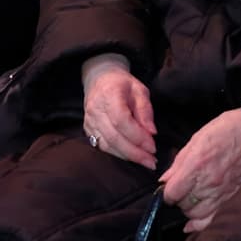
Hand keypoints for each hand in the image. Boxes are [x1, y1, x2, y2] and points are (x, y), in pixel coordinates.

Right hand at [81, 54, 157, 168]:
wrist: (100, 79)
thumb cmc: (122, 84)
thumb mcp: (139, 90)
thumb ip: (145, 110)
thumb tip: (151, 132)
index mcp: (109, 94)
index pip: (121, 120)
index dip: (138, 136)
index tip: (153, 146)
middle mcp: (95, 109)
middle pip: (113, 137)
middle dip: (135, 152)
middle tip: (152, 161)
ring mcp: (89, 120)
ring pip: (107, 145)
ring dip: (127, 156)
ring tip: (145, 161)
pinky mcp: (87, 129)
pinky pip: (102, 146)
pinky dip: (117, 154)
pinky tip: (130, 157)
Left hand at [161, 99, 240, 231]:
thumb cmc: (228, 129)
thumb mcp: (197, 138)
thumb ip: (179, 161)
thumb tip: (165, 180)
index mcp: (197, 164)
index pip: (172, 192)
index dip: (165, 192)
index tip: (167, 188)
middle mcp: (209, 182)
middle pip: (183, 205)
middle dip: (177, 200)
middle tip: (179, 192)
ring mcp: (223, 192)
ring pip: (196, 215)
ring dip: (189, 209)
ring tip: (189, 200)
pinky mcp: (234, 197)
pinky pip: (214, 219)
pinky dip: (201, 224)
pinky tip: (193, 222)